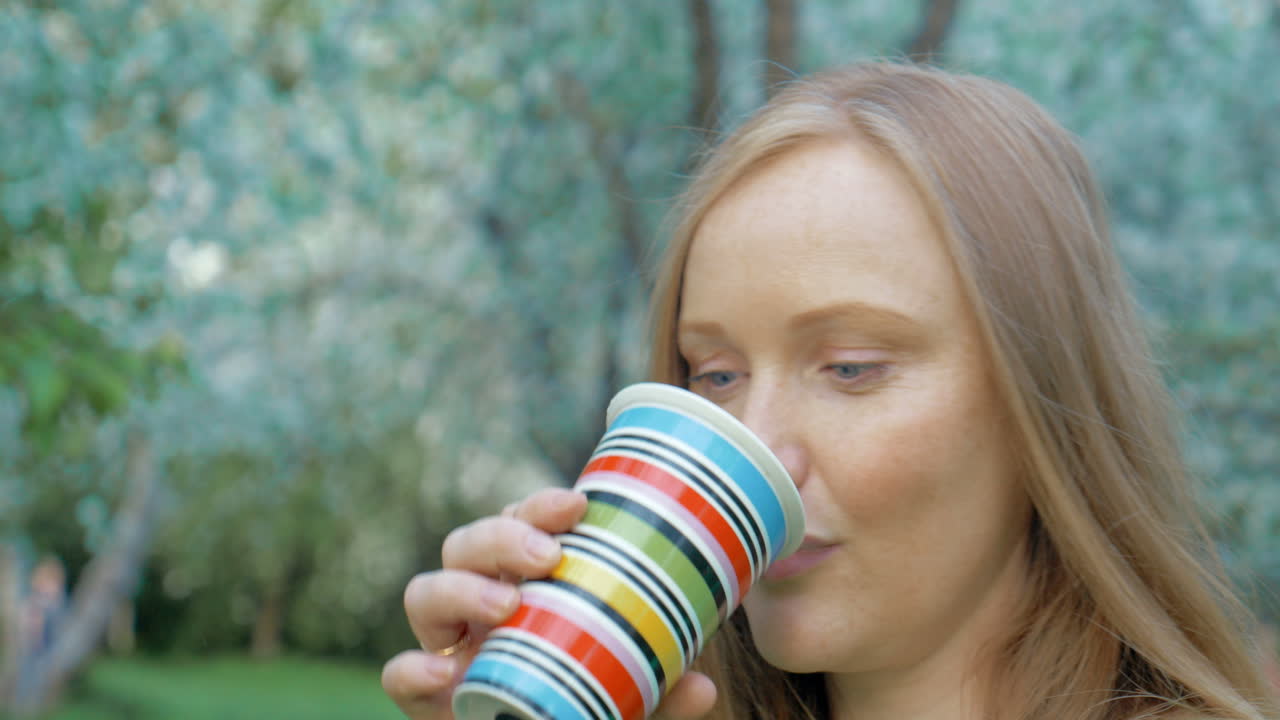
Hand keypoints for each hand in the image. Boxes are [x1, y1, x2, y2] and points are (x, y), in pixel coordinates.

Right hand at [381, 487, 718, 718]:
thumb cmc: (595, 710)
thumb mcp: (634, 701)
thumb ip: (661, 695)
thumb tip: (703, 687)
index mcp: (526, 585)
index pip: (520, 525)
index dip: (539, 505)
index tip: (579, 505)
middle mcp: (479, 608)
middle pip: (466, 545)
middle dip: (502, 537)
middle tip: (549, 556)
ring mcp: (448, 649)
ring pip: (424, 593)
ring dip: (461, 587)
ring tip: (506, 604)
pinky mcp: (428, 699)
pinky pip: (397, 676)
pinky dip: (411, 668)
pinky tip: (442, 671)